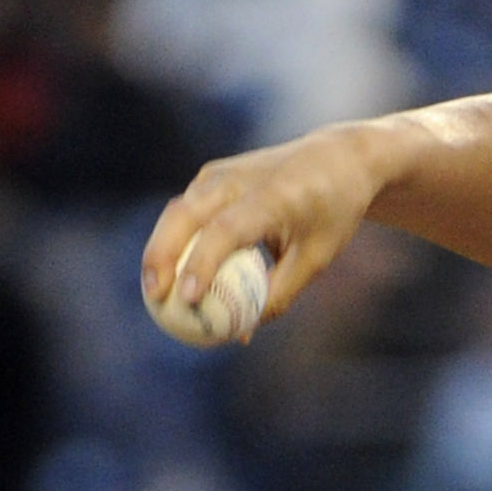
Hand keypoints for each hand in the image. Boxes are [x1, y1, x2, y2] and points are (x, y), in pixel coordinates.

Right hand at [139, 124, 383, 335]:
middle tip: (155, 296)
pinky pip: (187, 212)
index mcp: (271, 196)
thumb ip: (278, 293)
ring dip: (161, 250)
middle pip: (185, 214)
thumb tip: (240, 331)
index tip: (188, 298)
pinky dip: (176, 242)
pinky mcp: (211, 176)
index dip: (203, 264)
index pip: (225, 230)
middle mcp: (239, 178)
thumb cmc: (331, 214)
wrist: (337, 159)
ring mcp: (220, 173)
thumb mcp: (316, 258)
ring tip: (154, 292)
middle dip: (161, 256)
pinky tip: (172, 275)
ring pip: (178, 211)